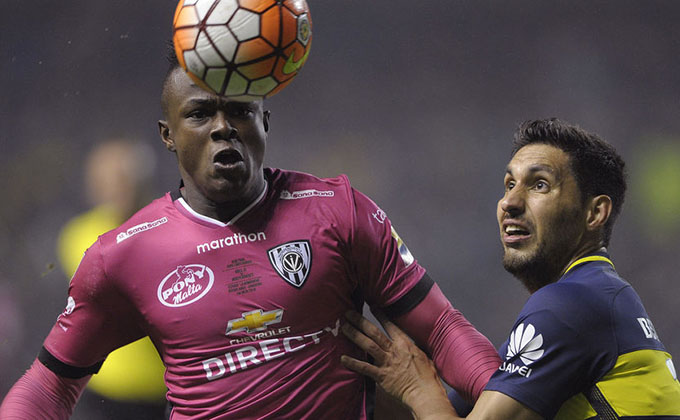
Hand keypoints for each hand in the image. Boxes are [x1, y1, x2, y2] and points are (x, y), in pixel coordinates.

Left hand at [340, 311, 456, 418]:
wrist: (426, 393)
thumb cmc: (428, 377)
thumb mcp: (424, 356)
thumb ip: (415, 348)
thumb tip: (412, 343)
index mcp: (405, 344)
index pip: (390, 325)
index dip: (380, 315)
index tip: (371, 306)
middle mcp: (394, 350)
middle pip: (374, 332)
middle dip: (360, 321)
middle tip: (349, 313)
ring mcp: (387, 362)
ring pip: (368, 345)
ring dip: (354, 335)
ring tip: (344, 328)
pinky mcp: (382, 376)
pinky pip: (365, 367)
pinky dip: (353, 362)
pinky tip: (343, 358)